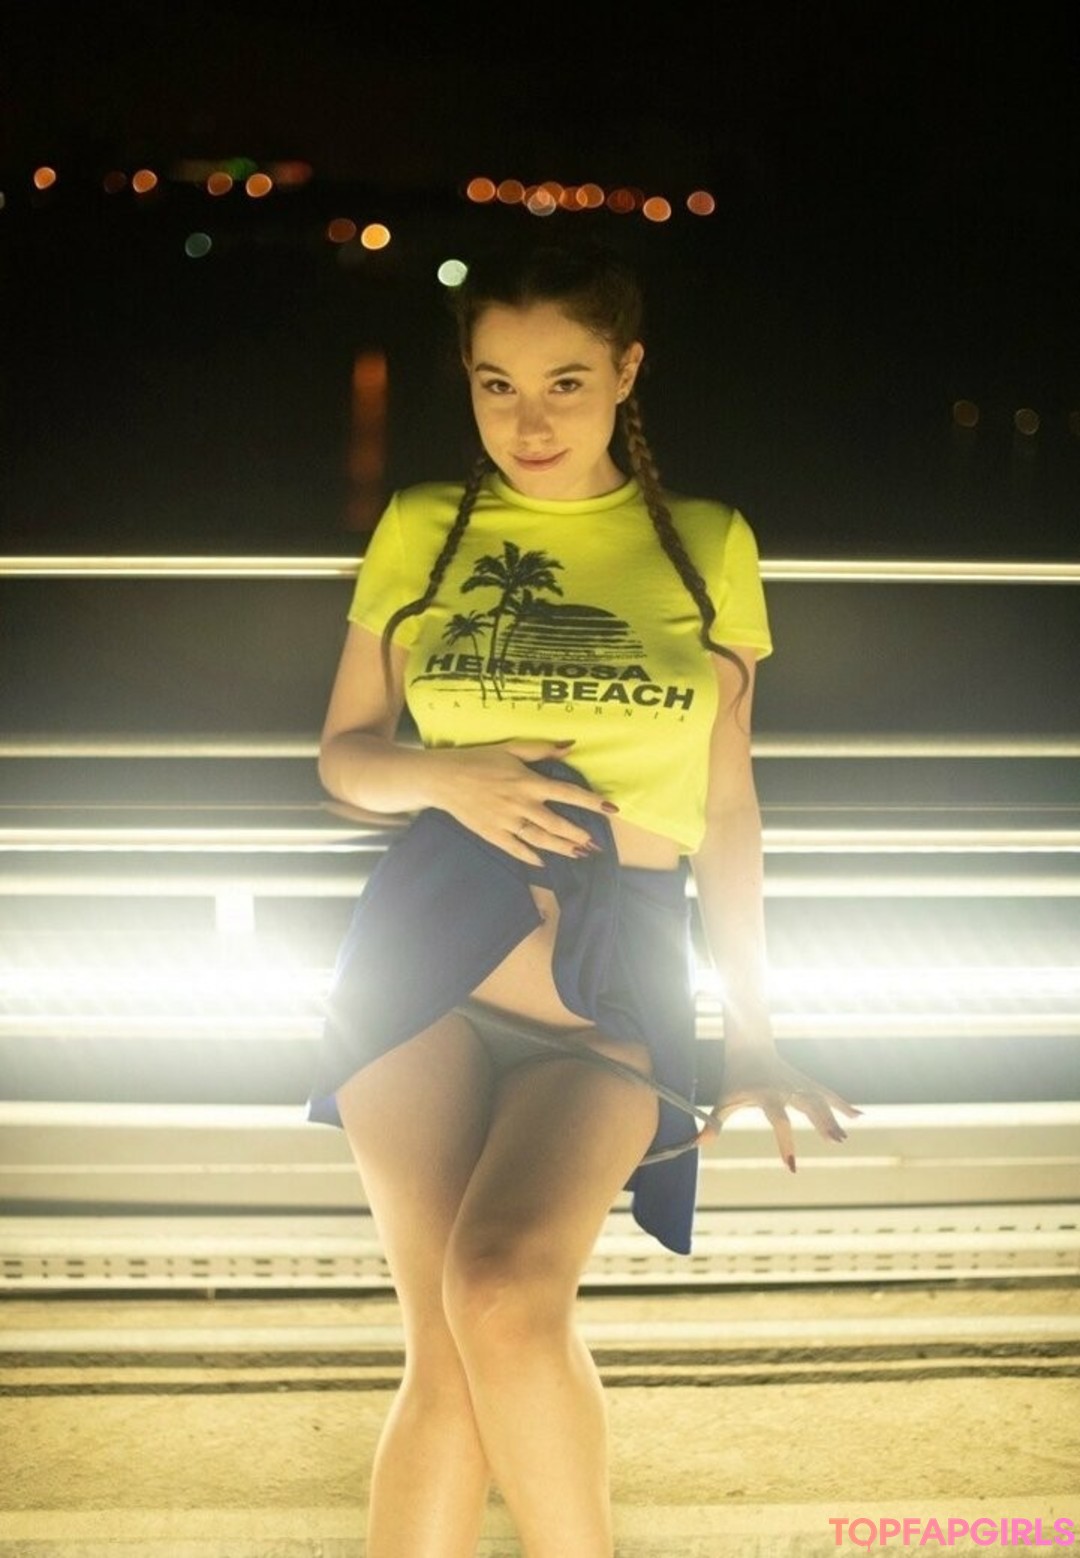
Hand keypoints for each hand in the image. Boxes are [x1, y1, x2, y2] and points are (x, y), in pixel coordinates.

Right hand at [427, 738, 615, 864]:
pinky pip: (515, 849)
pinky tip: (543, 862)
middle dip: (579, 834)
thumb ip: (541, 749)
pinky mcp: (492, 834)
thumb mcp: (510, 748)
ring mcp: (506, 822)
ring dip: (562, 848)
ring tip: (579, 854)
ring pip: (540, 840)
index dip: (590, 801)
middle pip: (557, 824)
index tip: (610, 809)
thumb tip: (570, 746)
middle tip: (595, 843)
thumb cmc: (478, 760)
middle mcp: (521, 804)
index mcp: (528, 782)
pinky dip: (530, 857)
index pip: (567, 793)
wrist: (443, 778)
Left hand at [697, 1045, 862, 1171]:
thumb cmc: (736, 1076)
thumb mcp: (725, 1099)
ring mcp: (799, 1084)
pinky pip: (827, 1094)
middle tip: (835, 1142)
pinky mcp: (806, 1082)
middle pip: (808, 1107)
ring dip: (834, 1118)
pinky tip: (859, 1116)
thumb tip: (697, 1145)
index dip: (786, 1144)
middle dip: (822, 1124)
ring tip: (844, 1138)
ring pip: (820, 1101)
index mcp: (768, 1095)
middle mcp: (787, 1089)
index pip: (779, 1123)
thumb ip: (714, 1123)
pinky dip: (842, 1104)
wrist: (749, 1045)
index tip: (791, 1168)